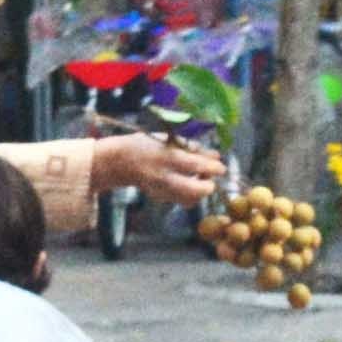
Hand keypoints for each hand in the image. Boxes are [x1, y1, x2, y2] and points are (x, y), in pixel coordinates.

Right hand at [97, 133, 226, 201]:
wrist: (120, 161)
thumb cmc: (147, 145)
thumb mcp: (168, 141)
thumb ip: (192, 148)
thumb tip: (216, 156)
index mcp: (166, 157)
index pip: (195, 165)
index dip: (212, 168)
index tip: (221, 168)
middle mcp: (164, 176)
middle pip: (194, 190)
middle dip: (208, 187)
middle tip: (211, 180)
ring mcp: (161, 190)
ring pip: (190, 200)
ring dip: (200, 192)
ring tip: (200, 180)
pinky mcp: (160, 198)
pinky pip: (181, 200)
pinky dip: (189, 194)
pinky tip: (188, 183)